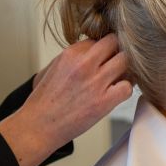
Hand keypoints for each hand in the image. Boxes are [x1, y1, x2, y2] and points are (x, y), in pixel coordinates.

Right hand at [0, 34, 132, 165]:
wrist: (38, 126)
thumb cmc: (45, 99)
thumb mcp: (53, 67)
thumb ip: (75, 56)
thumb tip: (95, 48)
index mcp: (71, 54)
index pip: (100, 39)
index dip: (105, 48)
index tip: (104, 58)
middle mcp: (84, 64)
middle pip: (116, 43)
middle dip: (117, 52)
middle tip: (115, 65)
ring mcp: (95, 82)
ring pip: (126, 62)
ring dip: (125, 70)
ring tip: (118, 78)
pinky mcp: (104, 101)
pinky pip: (128, 87)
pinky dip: (125, 89)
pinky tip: (116, 94)